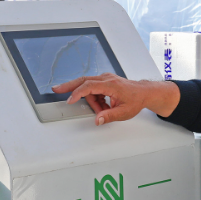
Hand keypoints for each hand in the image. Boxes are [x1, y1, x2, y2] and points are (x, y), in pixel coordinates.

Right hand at [51, 73, 179, 125]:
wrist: (144, 92)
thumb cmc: (136, 100)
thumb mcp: (124, 112)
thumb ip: (110, 116)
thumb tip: (98, 120)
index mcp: (111, 85)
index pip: (89, 86)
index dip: (78, 93)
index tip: (70, 100)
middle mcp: (106, 79)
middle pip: (83, 80)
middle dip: (69, 85)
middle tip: (56, 89)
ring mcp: (105, 79)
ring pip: (89, 87)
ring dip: (91, 101)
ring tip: (102, 110)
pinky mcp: (105, 81)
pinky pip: (94, 89)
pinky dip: (94, 98)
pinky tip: (102, 106)